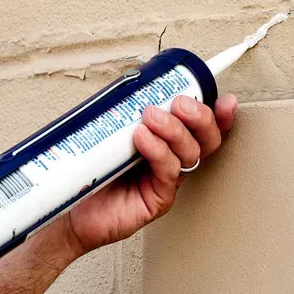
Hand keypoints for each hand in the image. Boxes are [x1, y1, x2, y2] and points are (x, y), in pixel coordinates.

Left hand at [66, 93, 236, 253]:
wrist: (68, 211)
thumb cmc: (88, 173)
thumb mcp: (106, 132)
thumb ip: (125, 110)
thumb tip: (133, 82)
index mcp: (166, 144)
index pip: (200, 127)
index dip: (218, 115)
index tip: (225, 99)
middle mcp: (171, 162)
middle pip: (205, 140)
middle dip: (200, 117)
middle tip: (180, 102)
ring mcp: (166, 182)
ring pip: (189, 153)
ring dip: (174, 130)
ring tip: (150, 116)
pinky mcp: (157, 200)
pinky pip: (168, 172)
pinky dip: (158, 151)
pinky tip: (143, 137)